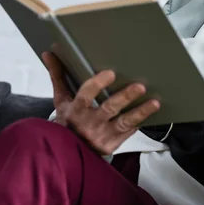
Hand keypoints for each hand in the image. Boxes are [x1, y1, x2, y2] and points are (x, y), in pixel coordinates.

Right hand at [42, 51, 159, 155]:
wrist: (69, 152)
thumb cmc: (68, 120)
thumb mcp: (62, 99)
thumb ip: (58, 75)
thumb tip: (49, 53)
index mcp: (76, 110)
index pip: (86, 96)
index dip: (97, 85)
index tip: (111, 73)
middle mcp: (89, 124)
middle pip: (109, 109)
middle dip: (125, 97)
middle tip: (140, 86)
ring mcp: (102, 136)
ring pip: (123, 122)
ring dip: (140, 112)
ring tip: (154, 102)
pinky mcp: (113, 144)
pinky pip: (129, 131)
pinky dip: (140, 121)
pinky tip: (152, 112)